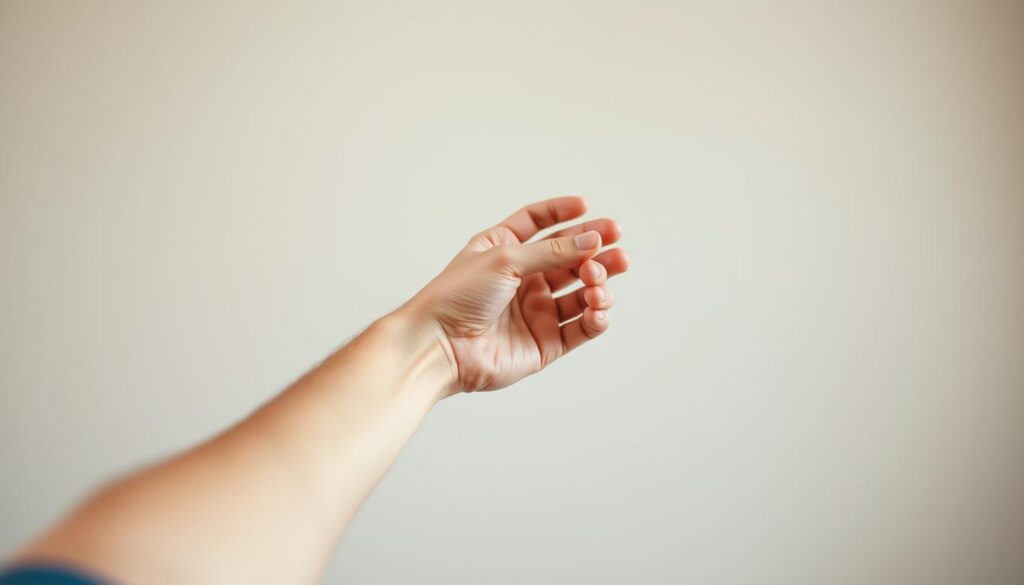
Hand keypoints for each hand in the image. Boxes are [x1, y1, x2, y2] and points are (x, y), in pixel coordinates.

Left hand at [404, 196, 628, 393]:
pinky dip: (596, 318)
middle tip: (617, 243)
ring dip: (598, 283)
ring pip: (581, 292)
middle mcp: (522, 279)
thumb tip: (593, 240)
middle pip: (569, 258)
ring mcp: (535, 312)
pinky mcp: (545, 343)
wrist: (439, 345)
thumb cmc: (457, 296)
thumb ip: (552, 251)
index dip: (562, 213)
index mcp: (504, 250)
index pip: (538, 223)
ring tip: (597, 280)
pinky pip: (581, 328)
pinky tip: (597, 308)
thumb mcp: (505, 259)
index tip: (586, 206)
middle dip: (595, 249)